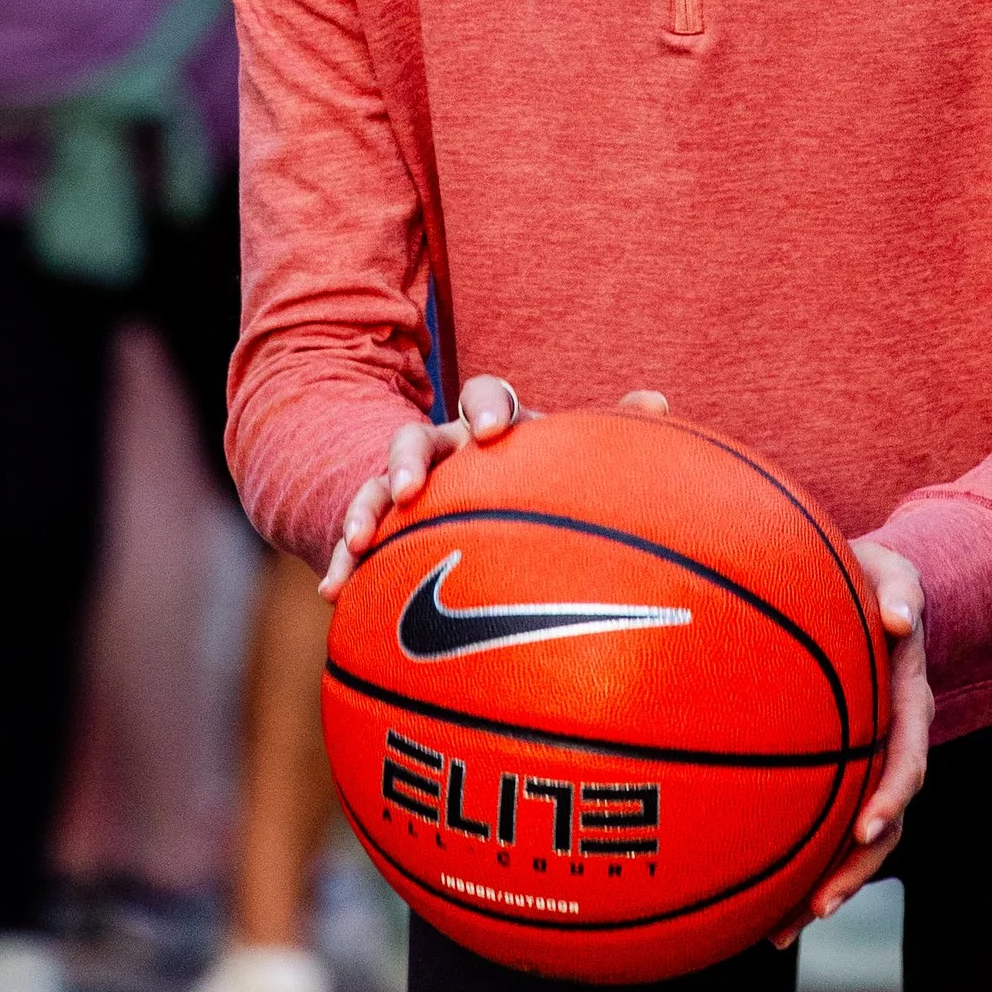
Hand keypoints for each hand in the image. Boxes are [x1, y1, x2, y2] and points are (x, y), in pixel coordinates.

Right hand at [317, 377, 671, 595]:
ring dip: (365, 508)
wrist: (475, 511)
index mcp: (492, 430)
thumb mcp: (564, 463)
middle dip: (411, 457)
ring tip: (358, 540)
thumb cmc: (535, 484)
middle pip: (420, 437)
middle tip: (411, 486)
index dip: (487, 407)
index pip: (487, 397)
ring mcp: (406, 493)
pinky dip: (342, 565)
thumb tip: (657, 402)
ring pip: (377, 488)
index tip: (492, 432)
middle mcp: (444, 453)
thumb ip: (608, 439)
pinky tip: (334, 595)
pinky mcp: (380, 536)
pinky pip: (354, 547)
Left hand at [774, 541, 929, 943]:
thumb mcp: (894, 569)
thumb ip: (902, 588)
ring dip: (826, 886)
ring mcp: (864, 764)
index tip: (866, 828)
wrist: (862, 588)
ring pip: (853, 841)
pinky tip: (758, 905)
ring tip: (783, 931)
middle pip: (884, 823)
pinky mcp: (835, 771)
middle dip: (856, 869)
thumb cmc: (874, 578)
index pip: (908, 758)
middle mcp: (890, 745)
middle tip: (821, 903)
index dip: (891, 796)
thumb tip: (903, 619)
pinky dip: (797, 866)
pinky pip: (819, 826)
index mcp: (908, 704)